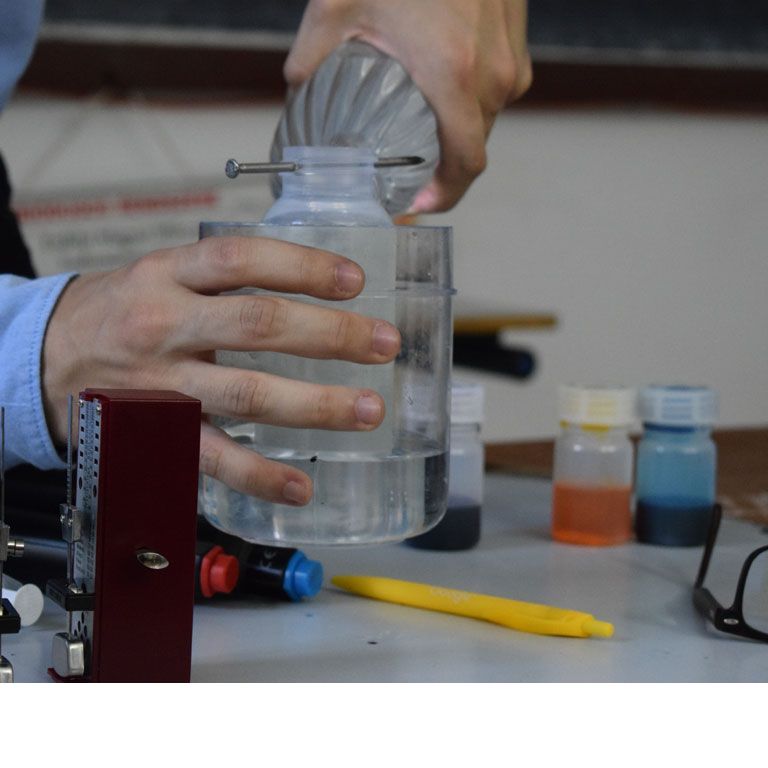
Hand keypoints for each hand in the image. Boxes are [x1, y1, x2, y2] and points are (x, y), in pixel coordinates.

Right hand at [42, 237, 400, 504]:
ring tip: (369, 410)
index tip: (355, 281)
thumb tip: (312, 277)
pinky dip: (261, 476)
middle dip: (330, 336)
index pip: (241, 259)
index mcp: (168, 274)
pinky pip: (214, 459)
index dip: (301, 266)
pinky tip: (302, 486)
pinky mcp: (160, 434)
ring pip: (247, 394)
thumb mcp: (162, 272)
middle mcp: (165, 325)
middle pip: (258, 325)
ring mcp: (164, 384)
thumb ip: (225, 276)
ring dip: (315, 405)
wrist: (45, 357)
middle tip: (384, 344)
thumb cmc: (122, 310)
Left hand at [285, 0, 531, 212]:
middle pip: (475, 144)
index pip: (465, 164)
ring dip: (457, 129)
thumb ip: (311, 60)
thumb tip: (298, 91)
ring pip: (488, 115)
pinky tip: (442, 83)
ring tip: (422, 125)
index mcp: (454, 75)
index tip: (420, 202)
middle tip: (409, 168)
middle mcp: (494, 72)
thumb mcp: (337, 7)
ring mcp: (512, 52)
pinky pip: (499, 83)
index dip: (445, 195)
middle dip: (442, 164)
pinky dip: (471, 95)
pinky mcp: (517, 35)